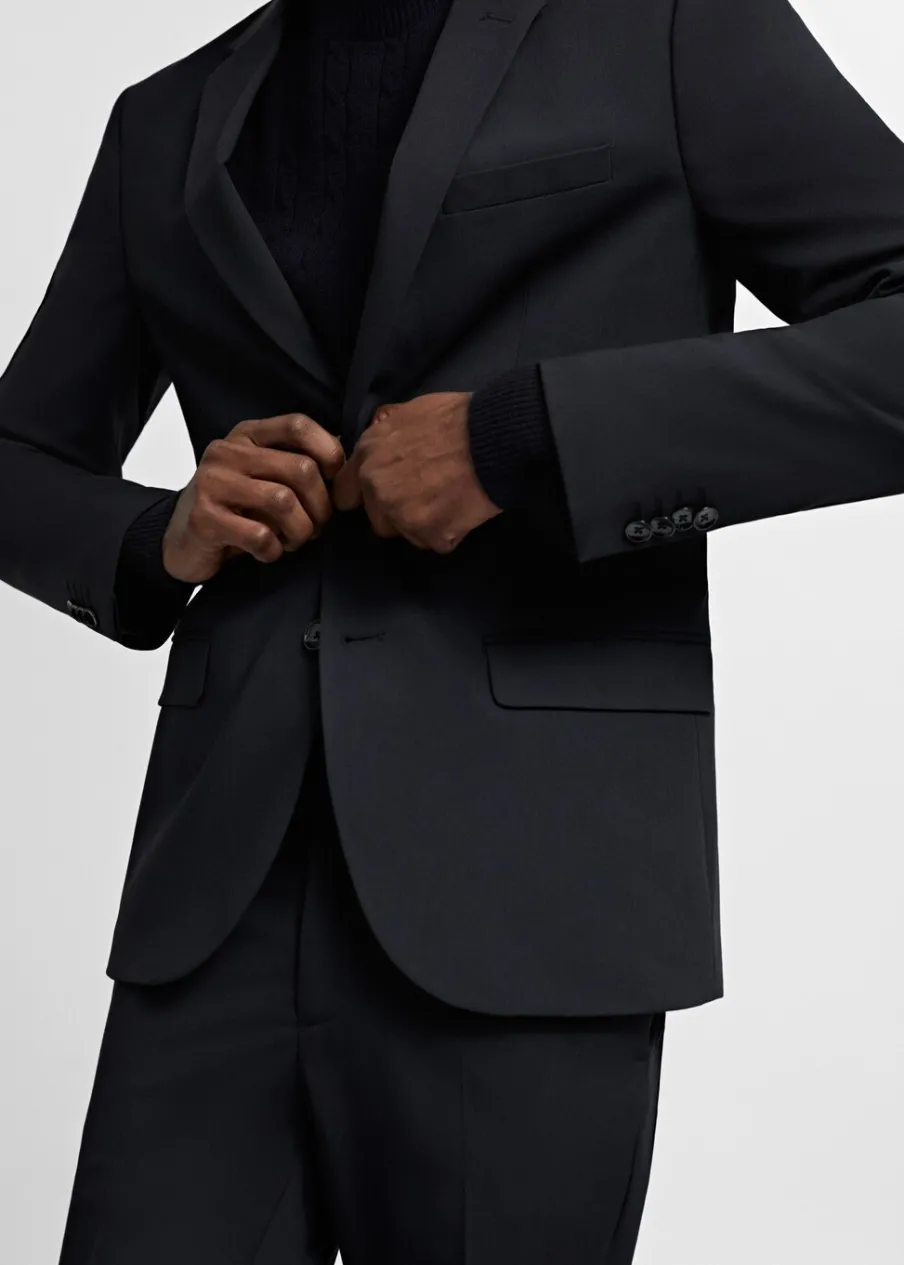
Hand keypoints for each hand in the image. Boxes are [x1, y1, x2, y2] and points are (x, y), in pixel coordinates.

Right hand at [162, 413, 344, 583]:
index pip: (298, 425)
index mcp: (246, 435)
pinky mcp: (204, 520)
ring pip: (284, 502)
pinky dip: (274, 550)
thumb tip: (345, 457)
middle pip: (301, 469)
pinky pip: (260, 535)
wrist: (181, 541)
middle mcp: (227, 453)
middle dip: (322, 506)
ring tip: (295, 541)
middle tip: (318, 527)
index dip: (329, 452)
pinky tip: (269, 552)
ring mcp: (212, 484)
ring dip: (301, 531)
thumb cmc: (234, 509)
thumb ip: (295, 462)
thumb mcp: (263, 476)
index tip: (336, 481)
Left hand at [331, 391, 501, 552]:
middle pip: (378, 521)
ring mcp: (402, 515)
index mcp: (367, 455)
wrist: (493, 438)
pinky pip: (437, 543)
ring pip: (408, 535)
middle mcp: (377, 489)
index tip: (380, 498)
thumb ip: (386, 440)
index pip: (344, 493)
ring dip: (426, 525)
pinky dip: (451, 532)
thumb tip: (383, 451)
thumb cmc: (456, 418)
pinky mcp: (430, 536)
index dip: (363, 497)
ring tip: (451, 501)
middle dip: (399, 515)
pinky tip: (465, 510)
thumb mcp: (408, 413)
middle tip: (429, 496)